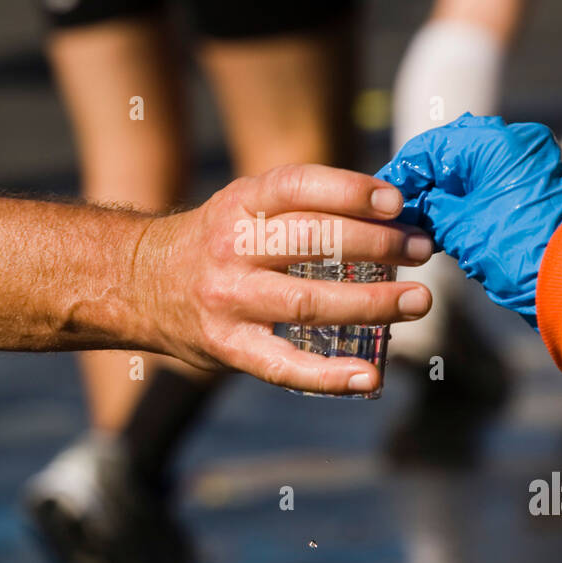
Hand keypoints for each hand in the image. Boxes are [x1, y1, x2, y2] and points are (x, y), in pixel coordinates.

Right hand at [136, 165, 434, 394]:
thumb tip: (390, 213)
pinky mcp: (229, 347)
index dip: (349, 190)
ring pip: (308, 302)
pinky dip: (331, 376)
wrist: (139, 285)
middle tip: (422, 248)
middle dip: (377, 244)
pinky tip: (370, 376)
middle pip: (312, 242)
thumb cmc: (216, 243)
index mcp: (239, 204)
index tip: (396, 201)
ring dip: (371, 303)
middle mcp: (232, 249)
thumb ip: (302, 209)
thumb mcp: (245, 208)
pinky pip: (284, 366)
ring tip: (417, 300)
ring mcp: (229, 301)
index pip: (297, 186)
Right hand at [376, 114, 561, 327]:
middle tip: (401, 211)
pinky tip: (454, 226)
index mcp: (496, 141)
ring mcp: (536, 164)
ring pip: (478, 170)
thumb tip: (409, 206)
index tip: (381, 198)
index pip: (432, 146)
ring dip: (450, 194)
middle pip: (456, 154)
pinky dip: (475, 201)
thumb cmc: (520, 252)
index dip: (402, 172)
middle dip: (427, 183)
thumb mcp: (459, 228)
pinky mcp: (544, 188)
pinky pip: (499, 185)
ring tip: (423, 224)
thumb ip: (429, 209)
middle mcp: (520, 143)